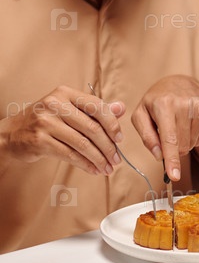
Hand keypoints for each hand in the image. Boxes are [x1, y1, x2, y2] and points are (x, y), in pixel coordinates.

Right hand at [0, 86, 124, 174]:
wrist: (12, 134)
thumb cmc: (46, 121)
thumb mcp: (69, 109)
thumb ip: (95, 109)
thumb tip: (121, 107)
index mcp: (66, 93)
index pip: (97, 106)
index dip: (112, 124)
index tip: (120, 139)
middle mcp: (55, 104)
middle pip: (92, 128)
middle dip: (108, 147)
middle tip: (117, 160)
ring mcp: (46, 122)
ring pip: (83, 144)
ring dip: (99, 159)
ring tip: (107, 168)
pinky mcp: (40, 140)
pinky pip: (70, 155)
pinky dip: (85, 164)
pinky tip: (94, 169)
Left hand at [132, 75, 198, 181]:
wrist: (180, 83)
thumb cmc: (157, 101)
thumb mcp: (142, 114)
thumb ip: (146, 136)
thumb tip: (158, 155)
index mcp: (164, 105)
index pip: (169, 139)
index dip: (172, 160)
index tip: (174, 176)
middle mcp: (185, 104)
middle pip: (182, 145)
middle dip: (174, 148)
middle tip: (168, 134)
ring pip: (192, 143)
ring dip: (184, 141)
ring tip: (178, 125)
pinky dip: (194, 137)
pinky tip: (189, 124)